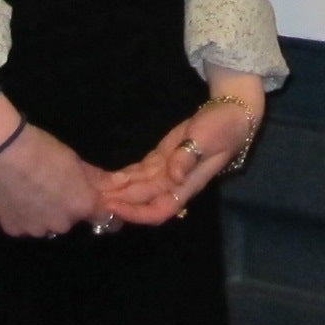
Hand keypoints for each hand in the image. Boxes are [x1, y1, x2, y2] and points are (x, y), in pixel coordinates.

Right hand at [0, 98, 109, 236]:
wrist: (2, 151)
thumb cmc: (43, 150)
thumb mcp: (74, 159)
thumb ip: (95, 178)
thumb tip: (115, 184)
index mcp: (82, 206)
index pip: (103, 219)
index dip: (98, 209)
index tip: (92, 201)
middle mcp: (62, 224)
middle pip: (70, 220)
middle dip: (66, 207)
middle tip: (53, 187)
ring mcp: (36, 230)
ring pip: (46, 225)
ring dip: (44, 214)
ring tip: (30, 191)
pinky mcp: (13, 230)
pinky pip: (24, 225)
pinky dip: (22, 215)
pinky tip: (15, 196)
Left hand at [104, 74, 263, 226]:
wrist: (232, 113)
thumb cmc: (224, 127)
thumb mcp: (209, 139)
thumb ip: (190, 156)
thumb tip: (174, 176)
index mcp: (187, 183)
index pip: (159, 209)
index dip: (136, 212)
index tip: (114, 205)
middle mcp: (175, 183)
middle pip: (143, 200)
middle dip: (119, 202)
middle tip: (92, 199)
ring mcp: (167, 171)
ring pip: (139, 188)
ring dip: (118, 192)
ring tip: (93, 191)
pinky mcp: (162, 158)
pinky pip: (140, 173)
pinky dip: (124, 177)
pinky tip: (107, 179)